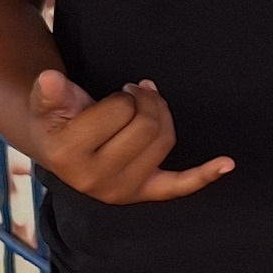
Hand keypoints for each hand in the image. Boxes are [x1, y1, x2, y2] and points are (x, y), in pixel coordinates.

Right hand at [28, 70, 233, 204]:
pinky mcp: (143, 193)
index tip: (115, 95)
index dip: (122, 97)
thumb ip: (49, 91)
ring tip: (146, 104)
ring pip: (164, 141)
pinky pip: (177, 186)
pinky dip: (204, 175)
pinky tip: (227, 164)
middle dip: (145, 101)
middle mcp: (95, 181)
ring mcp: (121, 190)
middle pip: (146, 126)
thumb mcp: (46, 101)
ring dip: (162, 115)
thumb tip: (51, 78)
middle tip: (134, 93)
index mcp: (68, 156)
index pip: (120, 111)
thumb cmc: (57, 118)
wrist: (57, 147)